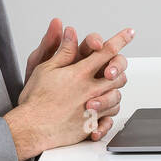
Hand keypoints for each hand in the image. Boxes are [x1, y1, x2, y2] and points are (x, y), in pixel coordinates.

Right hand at [6, 26, 133, 159]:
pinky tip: (101, 112)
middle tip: (112, 70)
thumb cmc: (36, 99)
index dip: (120, 40)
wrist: (30, 128)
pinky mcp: (91, 125)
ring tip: (103, 91)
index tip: (129, 33)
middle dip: (118, 70)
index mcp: (80, 73)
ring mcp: (93, 109)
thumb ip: (63, 51)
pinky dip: (108, 114)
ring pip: (117, 97)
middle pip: (118, 75)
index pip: (107, 51)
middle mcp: (90, 90)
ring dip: (113, 92)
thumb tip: (71, 33)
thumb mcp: (45, 68)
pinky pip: (110, 118)